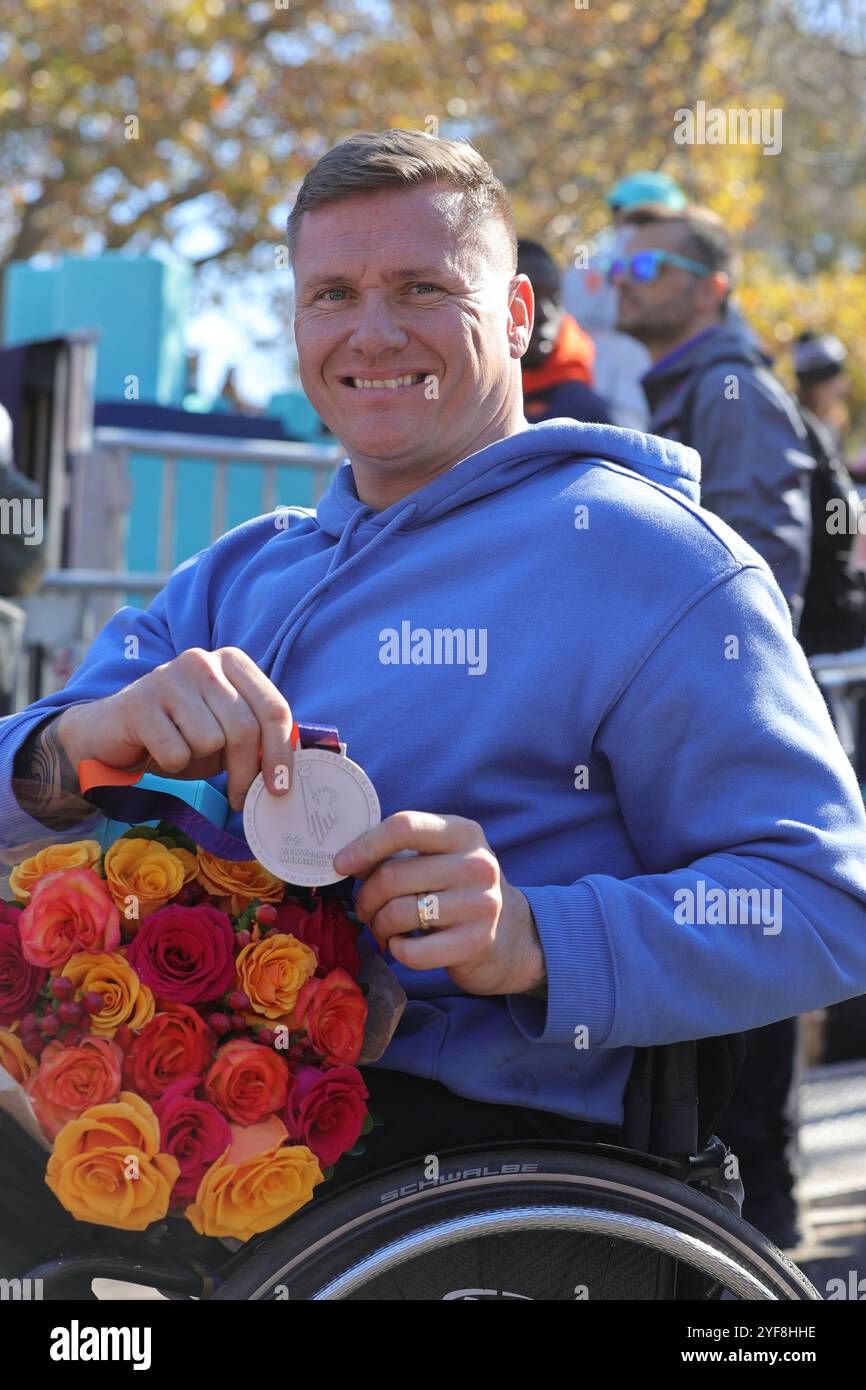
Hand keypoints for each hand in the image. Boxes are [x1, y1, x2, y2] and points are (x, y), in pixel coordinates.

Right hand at [56, 647, 295, 810]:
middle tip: (238, 797)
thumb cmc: (178, 735)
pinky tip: (156, 750)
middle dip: (245, 773)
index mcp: (232, 662)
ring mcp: (169, 677)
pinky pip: (176, 752)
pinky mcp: (140, 702)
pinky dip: (171, 763)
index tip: (279, 787)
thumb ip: (256, 740)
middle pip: (245, 729)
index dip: (281, 753)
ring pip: (210, 741)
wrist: (111, 734)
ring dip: (199, 761)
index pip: (273, 708)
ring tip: (182, 751)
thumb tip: (284, 775)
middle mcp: (203, 661)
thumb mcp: (225, 734)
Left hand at [333, 811, 545, 996]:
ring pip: (398, 913)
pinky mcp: (476, 943)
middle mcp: (477, 864)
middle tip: (365, 909)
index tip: (341, 863)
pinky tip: (403, 945)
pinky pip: (412, 951)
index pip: (405, 826)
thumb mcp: (440, 860)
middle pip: (394, 875)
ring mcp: (480, 904)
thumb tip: (345, 860)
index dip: (365, 845)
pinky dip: (396, 950)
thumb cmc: (460, 891)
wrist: (513, 936)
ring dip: (378, 925)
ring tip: (383, 928)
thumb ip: (399, 854)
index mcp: (463, 833)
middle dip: (366, 897)